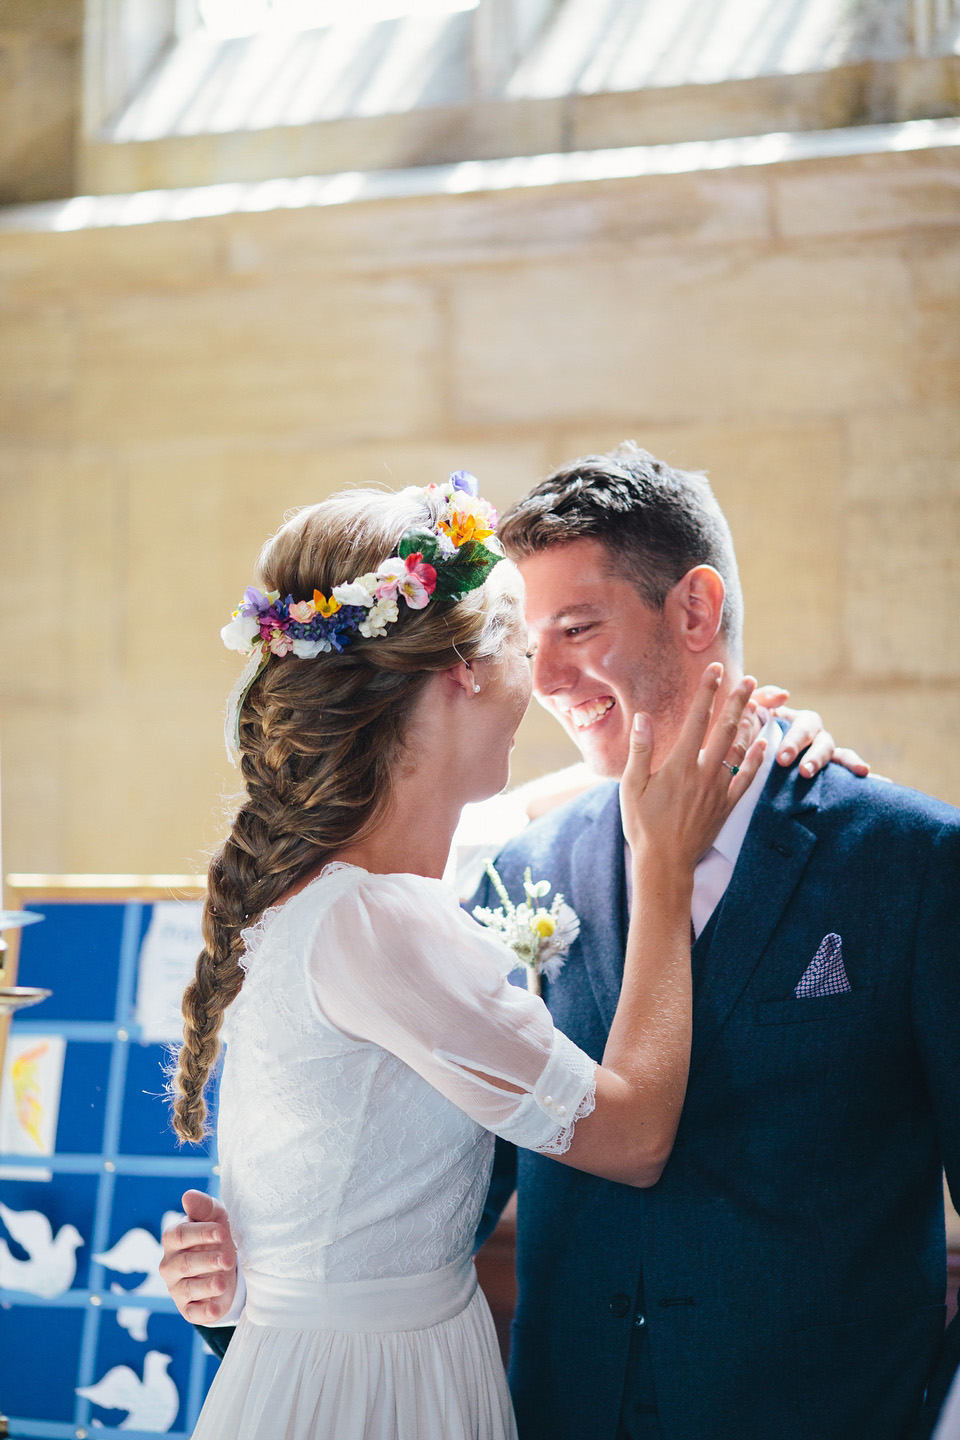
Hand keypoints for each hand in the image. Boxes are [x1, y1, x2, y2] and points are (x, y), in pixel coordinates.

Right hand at [159, 1190, 237, 1324]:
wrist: (227, 1267)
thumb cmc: (217, 1236)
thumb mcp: (215, 1217)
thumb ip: (203, 1207)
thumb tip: (187, 1196)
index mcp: (173, 1239)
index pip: (180, 1235)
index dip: (201, 1233)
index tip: (223, 1232)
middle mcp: (170, 1264)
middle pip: (184, 1263)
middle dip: (207, 1260)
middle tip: (228, 1258)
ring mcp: (177, 1288)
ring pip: (187, 1289)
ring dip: (206, 1286)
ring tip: (223, 1282)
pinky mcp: (188, 1309)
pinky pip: (193, 1313)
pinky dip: (204, 1312)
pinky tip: (216, 1308)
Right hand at [621, 664, 766, 870]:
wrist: (665, 862)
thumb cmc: (643, 825)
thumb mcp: (632, 787)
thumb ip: (641, 750)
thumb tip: (644, 717)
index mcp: (679, 765)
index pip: (697, 720)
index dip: (707, 692)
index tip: (715, 670)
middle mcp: (703, 773)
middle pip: (725, 729)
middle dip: (737, 701)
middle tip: (748, 680)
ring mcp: (718, 790)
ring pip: (740, 750)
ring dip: (749, 724)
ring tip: (757, 704)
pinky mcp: (726, 806)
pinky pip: (746, 778)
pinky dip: (756, 758)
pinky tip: (763, 743)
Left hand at [752, 685, 869, 778]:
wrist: (746, 757)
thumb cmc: (749, 730)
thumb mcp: (750, 712)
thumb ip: (762, 698)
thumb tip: (785, 694)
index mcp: (799, 722)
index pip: (804, 727)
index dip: (796, 742)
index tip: (783, 759)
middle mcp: (816, 736)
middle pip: (823, 743)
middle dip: (815, 758)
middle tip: (804, 772)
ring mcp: (824, 753)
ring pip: (840, 755)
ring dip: (848, 762)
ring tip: (860, 770)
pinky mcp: (829, 771)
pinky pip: (846, 771)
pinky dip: (859, 770)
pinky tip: (877, 777)